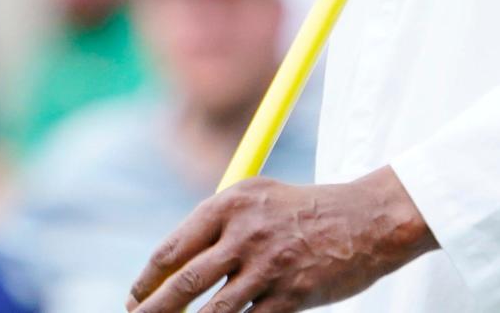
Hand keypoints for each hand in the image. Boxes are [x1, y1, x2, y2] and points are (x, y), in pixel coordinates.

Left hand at [126, 166, 436, 311]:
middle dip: (151, 311)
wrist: (365, 219)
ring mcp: (268, 267)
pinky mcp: (290, 296)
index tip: (134, 298)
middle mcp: (245, 232)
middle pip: (183, 284)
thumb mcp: (258, 198)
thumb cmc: (305, 210)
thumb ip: (218, 222)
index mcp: (231, 203)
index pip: (173, 248)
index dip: (146, 280)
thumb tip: (171, 262)